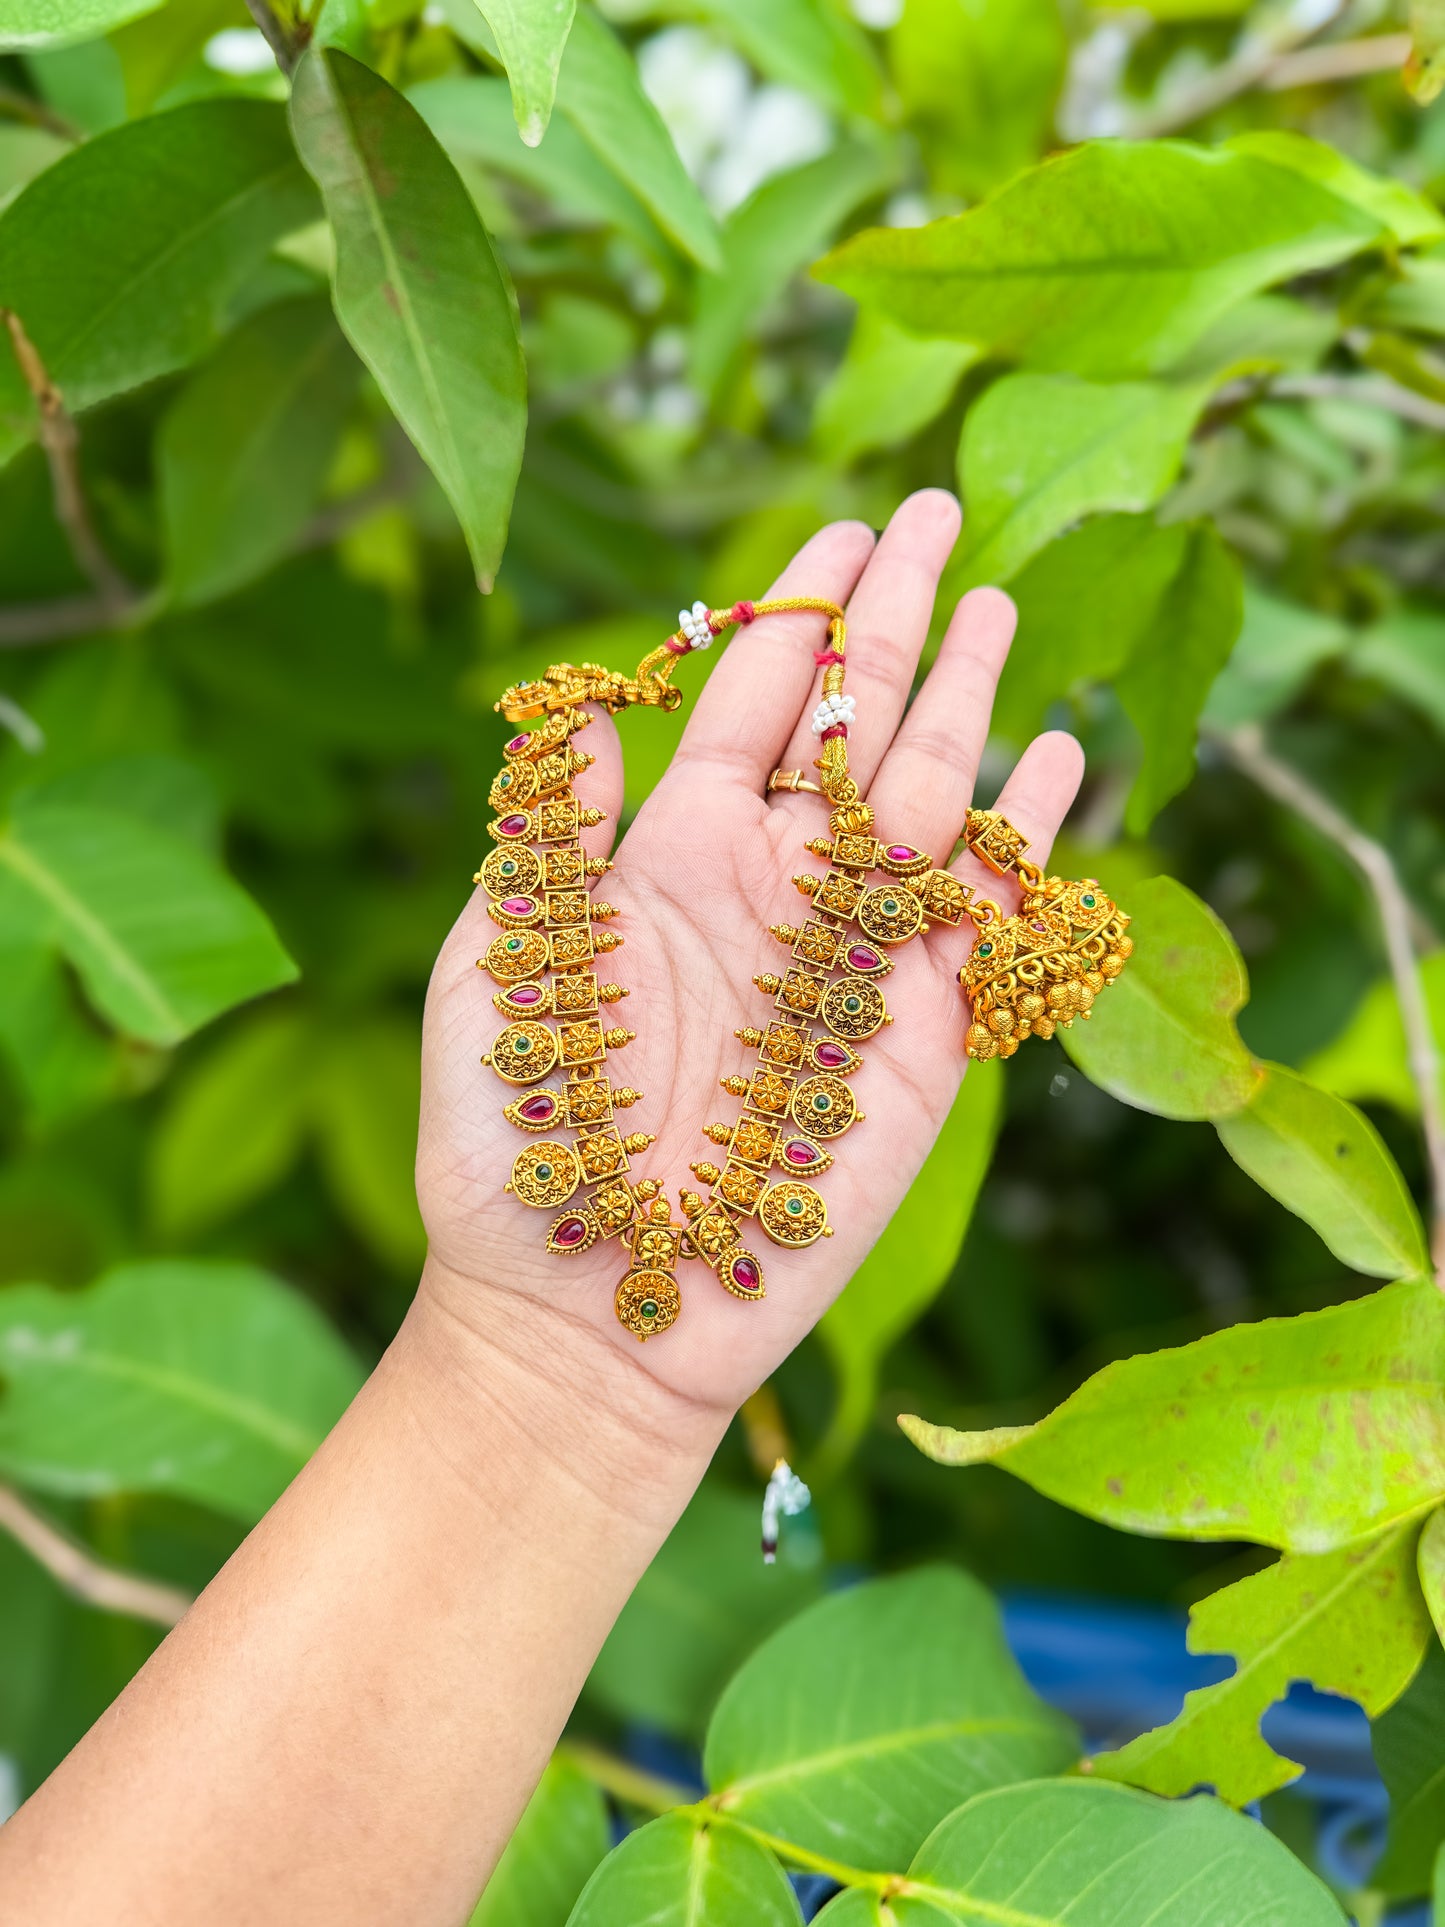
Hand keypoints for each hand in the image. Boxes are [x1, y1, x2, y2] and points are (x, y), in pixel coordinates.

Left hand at [415, 492, 1083, 1435]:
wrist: (583, 1305)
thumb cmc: (514, 1144)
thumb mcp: (500, 966)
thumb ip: (553, 836)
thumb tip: (586, 708)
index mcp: (671, 856)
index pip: (752, 704)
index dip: (797, 615)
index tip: (838, 533)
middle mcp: (771, 888)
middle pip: (850, 726)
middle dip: (895, 620)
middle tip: (937, 515)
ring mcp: (848, 959)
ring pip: (924, 800)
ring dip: (964, 702)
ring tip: (999, 605)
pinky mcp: (917, 1043)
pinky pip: (983, 925)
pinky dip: (1024, 845)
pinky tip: (1055, 764)